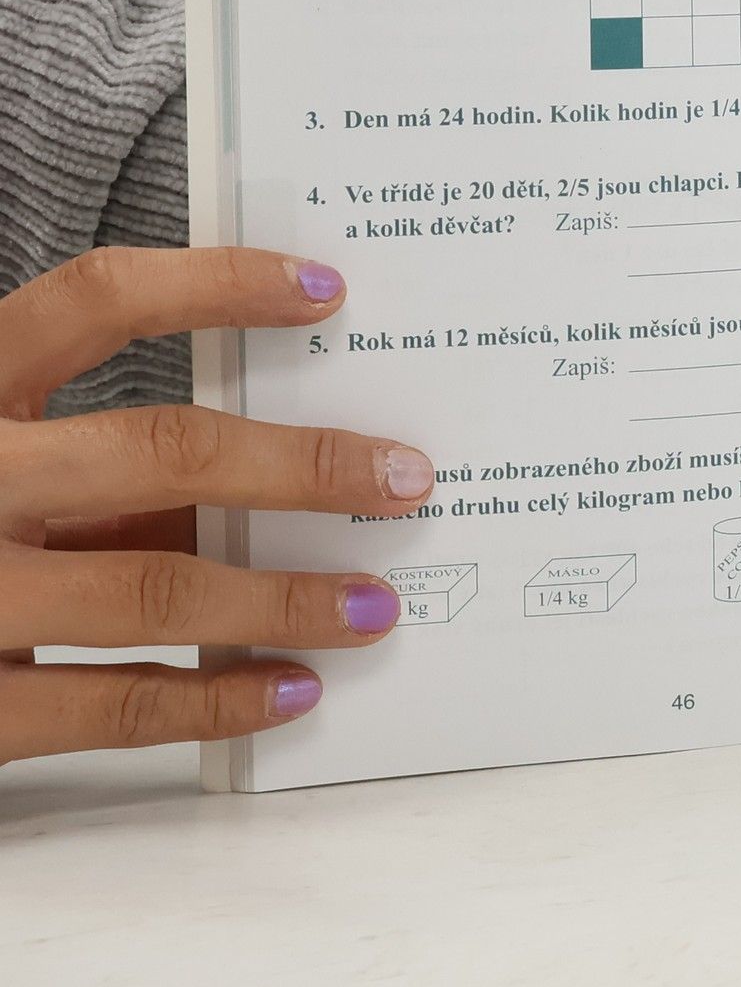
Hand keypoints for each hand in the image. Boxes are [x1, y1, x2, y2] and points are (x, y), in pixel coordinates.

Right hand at [0, 248, 431, 764]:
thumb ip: (88, 466)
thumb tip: (259, 483)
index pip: (92, 300)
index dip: (215, 282)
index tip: (325, 289)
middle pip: (159, 450)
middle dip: (300, 464)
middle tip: (406, 476)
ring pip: (152, 585)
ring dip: (281, 597)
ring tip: (373, 605)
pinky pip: (108, 704)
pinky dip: (213, 698)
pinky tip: (289, 689)